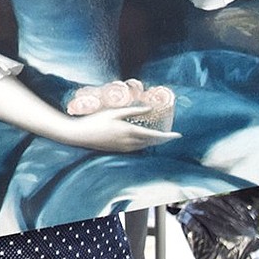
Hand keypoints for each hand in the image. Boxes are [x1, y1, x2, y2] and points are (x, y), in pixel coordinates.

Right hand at [60, 106, 180, 151]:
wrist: (80, 135)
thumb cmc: (96, 120)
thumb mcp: (115, 112)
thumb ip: (133, 111)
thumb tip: (149, 108)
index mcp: (129, 131)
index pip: (154, 136)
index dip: (167, 136)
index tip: (178, 135)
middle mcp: (128, 142)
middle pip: (151, 143)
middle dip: (163, 140)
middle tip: (172, 136)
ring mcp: (123, 148)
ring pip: (144, 146)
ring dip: (153, 142)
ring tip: (162, 137)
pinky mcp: (118, 150)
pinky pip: (136, 148)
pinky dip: (144, 144)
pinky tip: (144, 140)